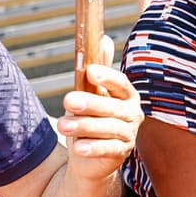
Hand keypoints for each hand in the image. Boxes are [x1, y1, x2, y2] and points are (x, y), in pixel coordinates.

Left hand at [57, 36, 141, 178]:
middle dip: (90, 103)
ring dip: (85, 126)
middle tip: (68, 100)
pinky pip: (109, 149)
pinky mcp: (122, 153)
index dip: (107, 76)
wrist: (89, 157)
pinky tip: (79, 147)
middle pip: (113, 107)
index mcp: (126, 95)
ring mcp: (129, 134)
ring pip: (109, 128)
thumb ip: (99, 69)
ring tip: (63, 125)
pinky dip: (94, 147)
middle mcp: (132, 113)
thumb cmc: (90, 118)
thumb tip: (104, 38)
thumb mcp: (92, 93)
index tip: (90, 71)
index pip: (121, 83)